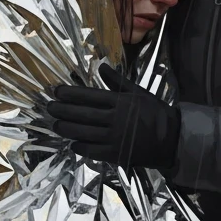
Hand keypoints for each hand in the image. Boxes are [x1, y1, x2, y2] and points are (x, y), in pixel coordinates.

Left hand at [45, 64, 179, 169]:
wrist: (171, 139)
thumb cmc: (154, 113)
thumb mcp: (138, 92)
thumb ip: (117, 81)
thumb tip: (101, 66)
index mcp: (120, 102)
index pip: (90, 96)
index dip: (71, 94)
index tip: (56, 92)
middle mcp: (115, 119)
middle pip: (83, 114)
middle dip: (63, 111)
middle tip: (49, 107)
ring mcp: (115, 138)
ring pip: (84, 133)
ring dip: (67, 129)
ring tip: (55, 125)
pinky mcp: (116, 154)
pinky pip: (93, 151)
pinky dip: (80, 147)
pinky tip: (72, 144)